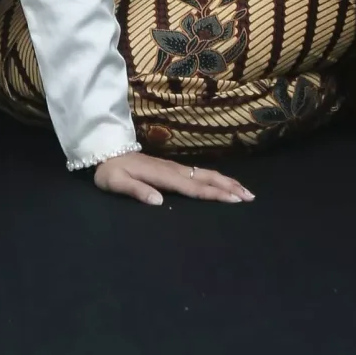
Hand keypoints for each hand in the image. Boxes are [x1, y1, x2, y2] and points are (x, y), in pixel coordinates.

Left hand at [93, 151, 252, 206]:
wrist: (105, 151)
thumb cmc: (110, 171)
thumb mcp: (116, 183)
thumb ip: (136, 191)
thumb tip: (159, 203)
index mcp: (162, 176)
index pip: (192, 187)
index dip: (213, 194)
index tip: (234, 199)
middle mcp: (172, 170)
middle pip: (204, 178)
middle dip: (228, 186)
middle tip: (250, 196)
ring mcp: (173, 168)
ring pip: (204, 174)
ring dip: (225, 182)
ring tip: (245, 190)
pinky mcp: (172, 168)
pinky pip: (198, 174)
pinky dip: (214, 179)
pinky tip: (222, 184)